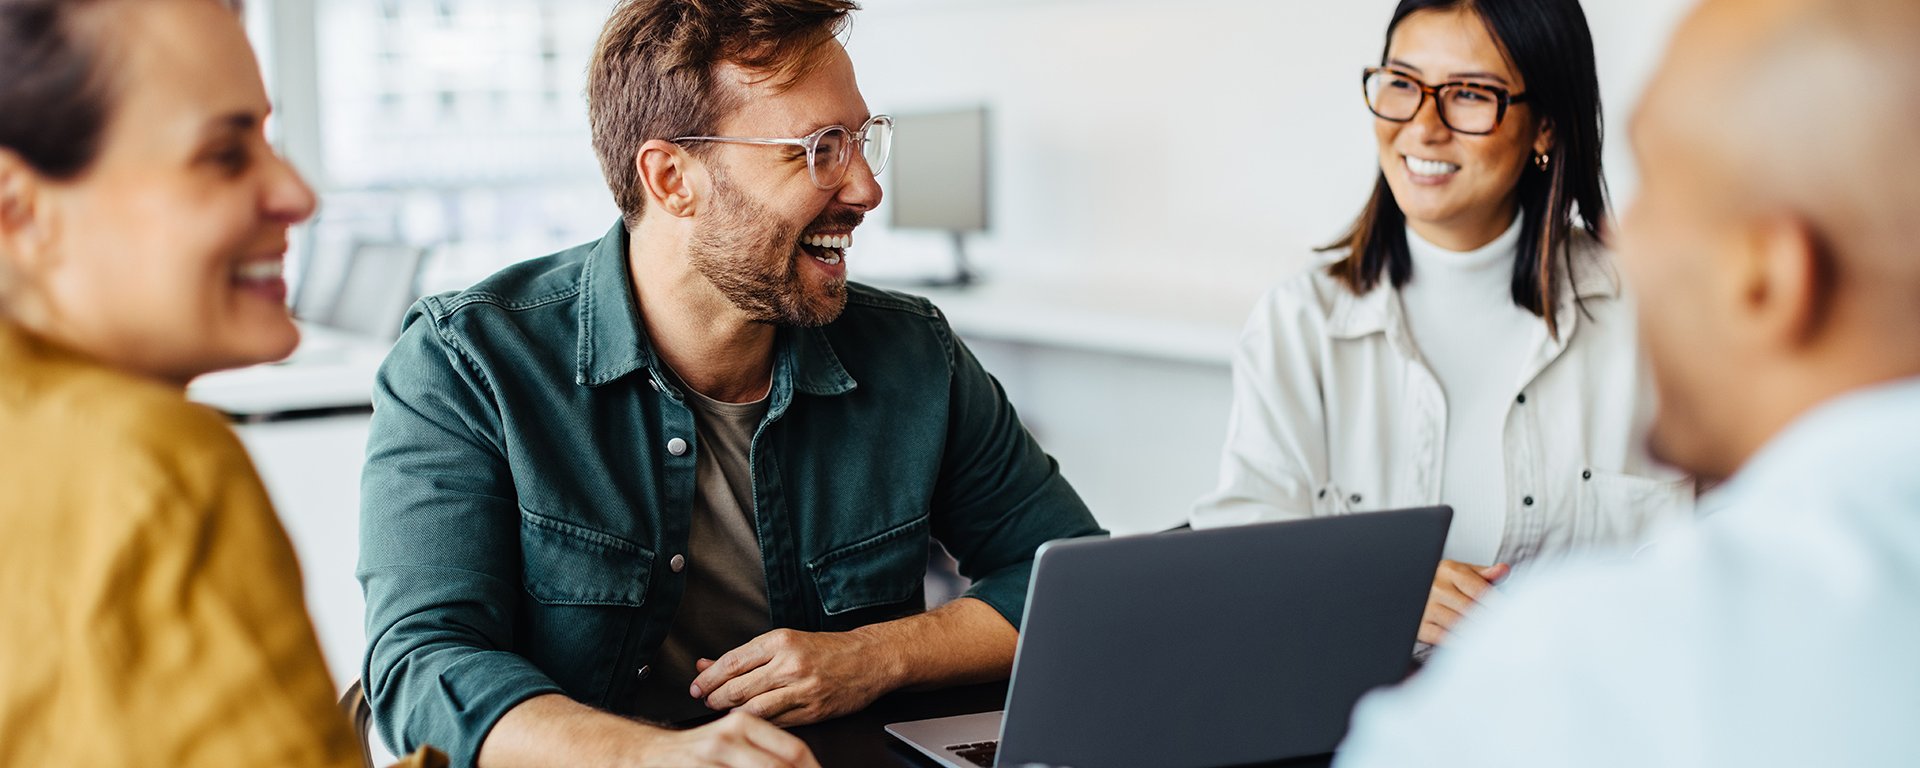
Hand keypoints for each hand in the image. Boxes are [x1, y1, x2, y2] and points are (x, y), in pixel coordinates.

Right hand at [627, 711, 819, 767]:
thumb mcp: (732, 735)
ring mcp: (714, 757)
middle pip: (780, 766)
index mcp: (745, 723)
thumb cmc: (697, 748)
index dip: (811, 767)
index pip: (793, 749)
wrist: (650, 754)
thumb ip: (762, 742)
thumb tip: (801, 758)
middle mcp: (730, 738)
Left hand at [690, 628, 900, 725]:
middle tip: (705, 701)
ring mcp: (802, 690)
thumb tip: (705, 664)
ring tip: (722, 712)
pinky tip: (747, 720)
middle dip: (715, 698)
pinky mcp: (813, 711)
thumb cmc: (826, 649)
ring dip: (732, 713)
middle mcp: (791, 664)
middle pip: (739, 687)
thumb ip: (744, 656)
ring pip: (754, 708)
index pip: (732, 662)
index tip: (696, 685)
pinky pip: (775, 722)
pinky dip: (756, 723)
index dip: (708, 678)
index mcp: (781, 641)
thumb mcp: (784, 642)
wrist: (868, 659)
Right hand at [1418, 560, 1509, 645]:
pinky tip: (1471, 643)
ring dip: (1476, 632)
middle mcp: (1436, 587)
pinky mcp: (1421, 625)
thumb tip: (1503, 569)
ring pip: (1457, 623)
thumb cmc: (1446, 583)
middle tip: (1506, 630)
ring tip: (1492, 638)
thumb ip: (1486, 574)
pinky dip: (1458, 641)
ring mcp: (1426, 607)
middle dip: (1489, 620)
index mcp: (1449, 570)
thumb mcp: (1465, 573)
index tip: (1511, 614)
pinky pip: (1442, 637)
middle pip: (1469, 608)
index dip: (1496, 604)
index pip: (1478, 589)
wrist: (1419, 590)